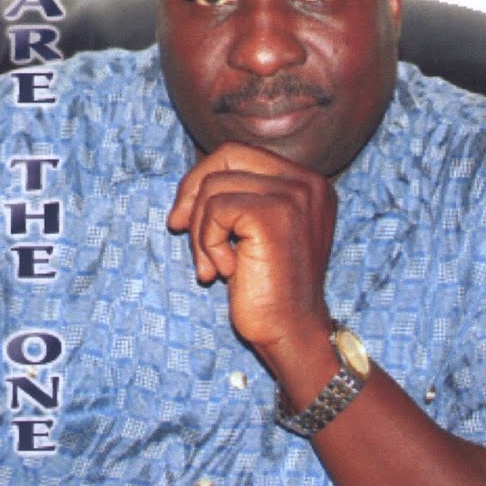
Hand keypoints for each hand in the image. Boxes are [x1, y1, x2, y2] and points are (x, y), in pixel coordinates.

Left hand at [166, 142, 336, 355]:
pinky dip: (206, 242)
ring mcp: (295, 195)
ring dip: (200, 230)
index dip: (203, 178)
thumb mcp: (254, 234)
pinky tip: (222, 272)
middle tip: (177, 227)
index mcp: (307, 183)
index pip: (240, 154)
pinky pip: (216, 209)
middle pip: (227, 156)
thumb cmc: (268, 289)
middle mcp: (308, 182)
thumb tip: (190, 185)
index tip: (183, 217)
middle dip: (192, 190)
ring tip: (211, 267)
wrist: (290, 332)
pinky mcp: (275, 214)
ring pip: (215, 186)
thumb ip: (238, 198)